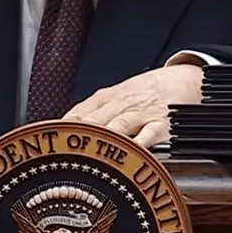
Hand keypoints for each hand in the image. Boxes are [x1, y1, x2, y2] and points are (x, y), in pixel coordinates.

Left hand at [63, 64, 202, 147]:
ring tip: (90, 154)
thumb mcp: (118, 94)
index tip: (47, 141)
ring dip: (103, 139)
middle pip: (95, 121)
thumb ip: (94, 112)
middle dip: (78, 136)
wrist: (184, 78)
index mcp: (107, 98)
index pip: (79, 113)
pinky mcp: (163, 124)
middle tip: (62, 153)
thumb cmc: (148, 91)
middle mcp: (121, 105)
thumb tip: (64, 130)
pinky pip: (150, 134)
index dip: (62, 128)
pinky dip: (141, 144)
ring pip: (118, 126)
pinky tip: (132, 153)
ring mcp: (141, 115)